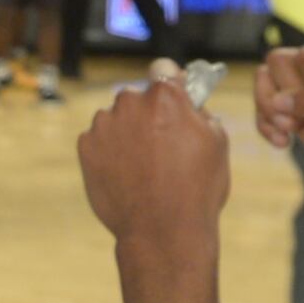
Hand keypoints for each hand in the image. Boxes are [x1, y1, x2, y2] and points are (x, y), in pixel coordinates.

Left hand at [77, 65, 231, 247]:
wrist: (162, 231)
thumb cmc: (196, 189)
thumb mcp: (217, 143)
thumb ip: (201, 113)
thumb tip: (191, 104)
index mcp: (165, 96)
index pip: (164, 70)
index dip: (170, 83)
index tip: (171, 96)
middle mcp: (130, 103)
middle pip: (137, 98)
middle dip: (147, 114)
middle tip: (160, 144)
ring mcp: (104, 125)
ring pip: (115, 119)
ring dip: (125, 134)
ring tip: (143, 167)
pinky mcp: (86, 147)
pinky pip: (98, 140)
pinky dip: (108, 153)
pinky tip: (125, 175)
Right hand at [254, 44, 303, 183]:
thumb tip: (276, 101)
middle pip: (279, 62)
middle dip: (284, 94)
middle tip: (299, 123)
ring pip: (265, 80)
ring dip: (268, 109)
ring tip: (288, 133)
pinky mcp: (294, 113)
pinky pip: (263, 109)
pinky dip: (265, 126)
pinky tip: (283, 143)